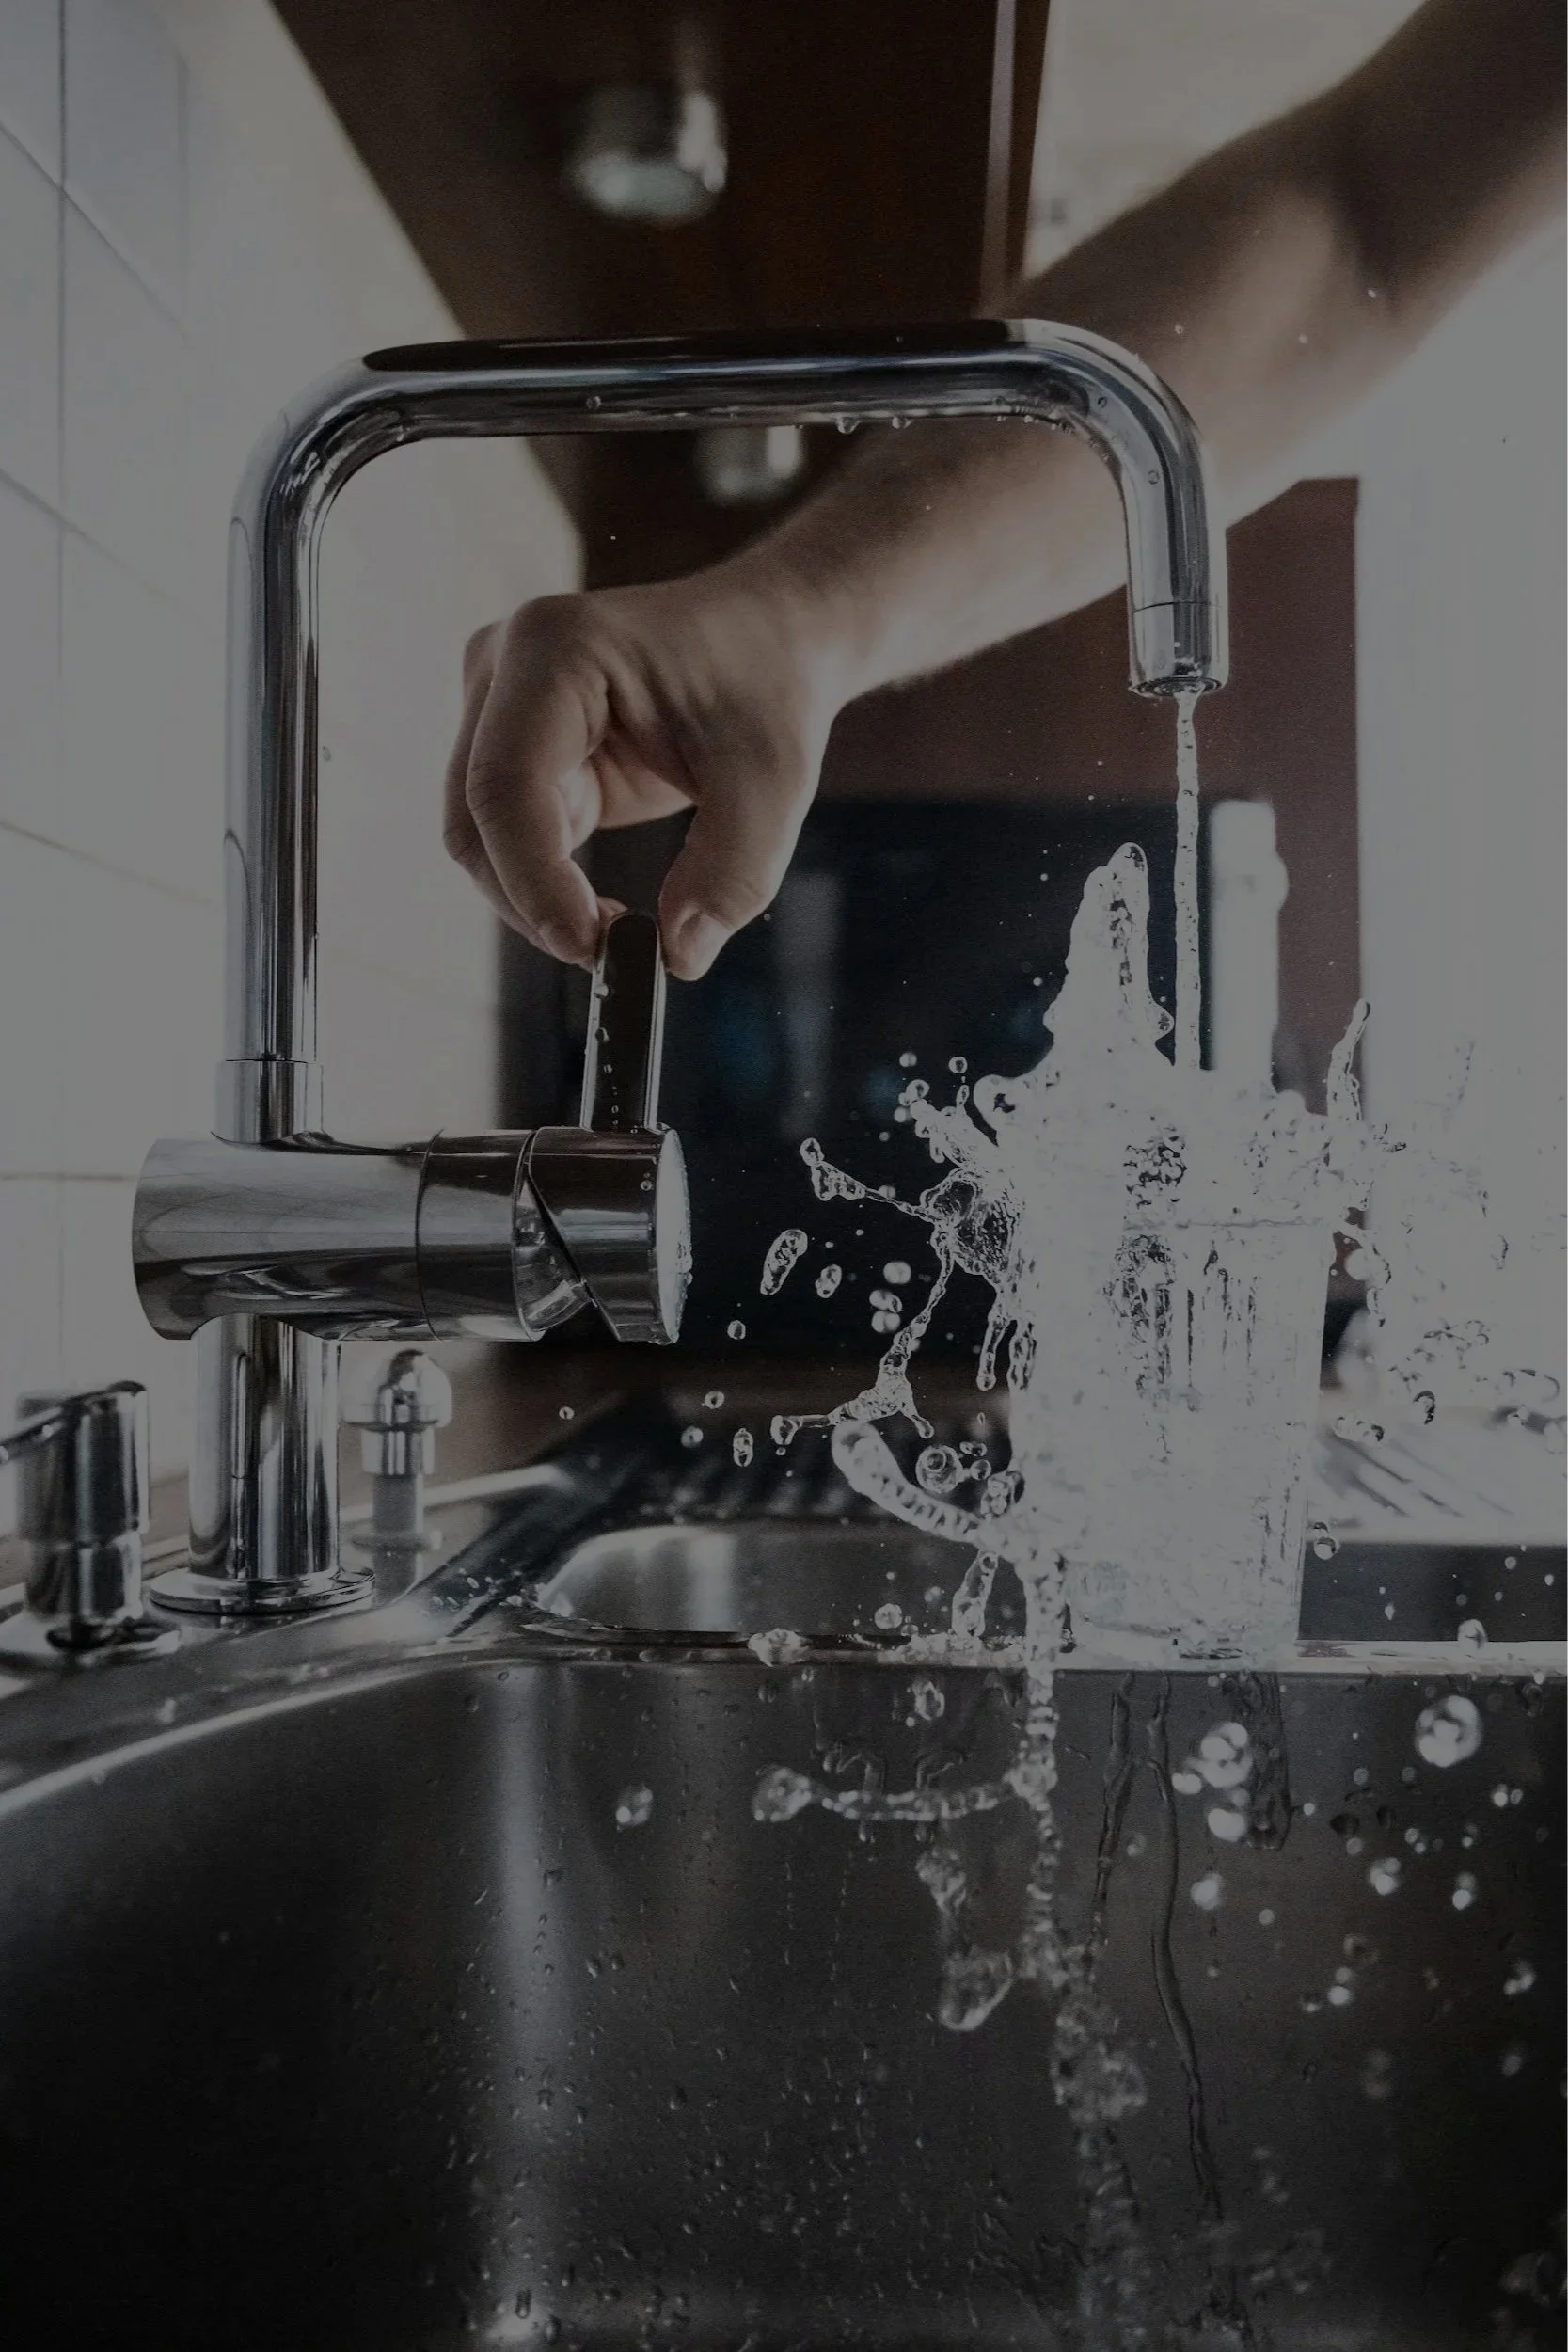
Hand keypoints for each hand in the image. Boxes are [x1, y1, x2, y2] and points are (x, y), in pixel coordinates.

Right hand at [443, 563, 846, 979]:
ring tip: (618, 932)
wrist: (769, 640)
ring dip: (536, 901)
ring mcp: (497, 707)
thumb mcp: (774, 782)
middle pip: (474, 819)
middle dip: (531, 901)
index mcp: (556, 648)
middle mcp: (504, 668)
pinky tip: (604, 910)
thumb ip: (732, 873)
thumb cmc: (768, 685)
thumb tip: (678, 956)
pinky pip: (508, 841)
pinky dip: (547, 887)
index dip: (534, 878)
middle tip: (609, 956)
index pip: (507, 784)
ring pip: (479, 839)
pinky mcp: (515, 750)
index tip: (591, 946)